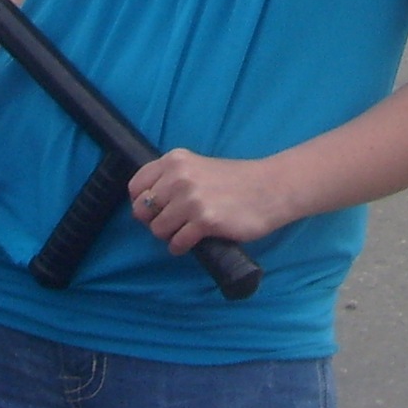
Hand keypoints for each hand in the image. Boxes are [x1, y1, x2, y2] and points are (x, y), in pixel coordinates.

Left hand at [126, 148, 290, 254]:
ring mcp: (191, 199)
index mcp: (175, 160)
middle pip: (142, 210)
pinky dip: (181, 247)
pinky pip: (176, 243)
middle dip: (154, 221)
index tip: (155, 210)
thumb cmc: (236, 180)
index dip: (141, 202)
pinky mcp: (205, 221)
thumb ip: (173, 178)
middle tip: (173, 223)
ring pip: (157, 229)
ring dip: (169, 236)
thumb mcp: (198, 167)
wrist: (270, 188)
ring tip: (186, 231)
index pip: (136, 186)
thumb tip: (146, 204)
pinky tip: (193, 241)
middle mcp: (179, 176)